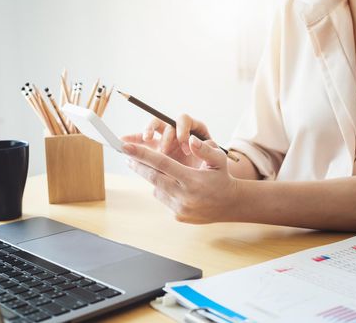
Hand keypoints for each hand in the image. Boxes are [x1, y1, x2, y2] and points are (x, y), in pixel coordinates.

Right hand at [122, 114, 210, 168]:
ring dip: (144, 135)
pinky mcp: (156, 149)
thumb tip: (193, 140)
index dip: (182, 129)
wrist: (210, 182)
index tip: (185, 144)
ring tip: (142, 144)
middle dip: (157, 131)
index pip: (183, 120)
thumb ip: (208, 150)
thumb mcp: (216, 159)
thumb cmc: (214, 168)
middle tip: (158, 146)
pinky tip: (123, 143)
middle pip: (162, 122)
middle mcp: (177, 131)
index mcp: (193, 129)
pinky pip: (142, 142)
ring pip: (150, 130)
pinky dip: (133, 142)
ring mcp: (165, 140)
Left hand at [122, 135, 238, 223]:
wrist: (230, 205)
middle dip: (138, 165)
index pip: (162, 164)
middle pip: (153, 177)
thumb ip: (205, 149)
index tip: (126, 147)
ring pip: (156, 188)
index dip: (142, 155)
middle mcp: (183, 196)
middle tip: (127, 156)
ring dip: (155, 178)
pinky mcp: (177, 216)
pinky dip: (164, 190)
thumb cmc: (222, 178)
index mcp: (192, 180)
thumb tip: (191, 140)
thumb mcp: (219, 160)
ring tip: (162, 171)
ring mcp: (179, 208)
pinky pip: (163, 198)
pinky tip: (173, 186)